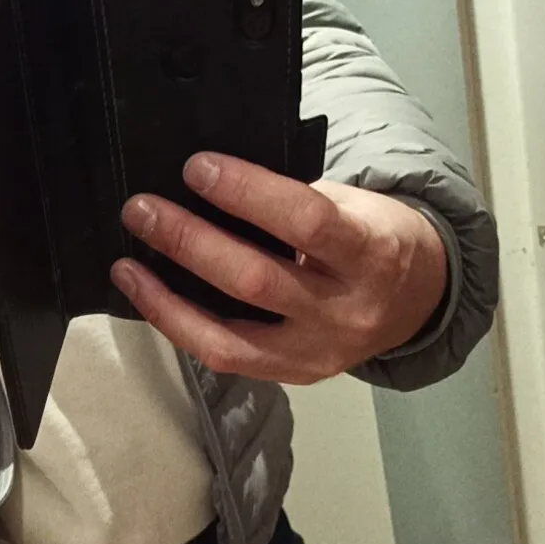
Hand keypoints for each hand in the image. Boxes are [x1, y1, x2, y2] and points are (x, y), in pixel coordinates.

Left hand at [111, 153, 447, 383]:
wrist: (417, 301)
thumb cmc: (374, 238)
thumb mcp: (354, 207)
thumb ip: (293, 203)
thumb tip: (206, 188)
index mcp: (371, 253)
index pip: (306, 221)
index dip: (247, 193)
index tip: (196, 167)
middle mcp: (344, 311)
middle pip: (256, 280)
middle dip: (190, 242)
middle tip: (142, 210)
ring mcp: (316, 353)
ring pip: (229, 335)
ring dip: (167, 297)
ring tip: (126, 264)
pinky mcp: (292, 376)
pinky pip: (224, 357)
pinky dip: (179, 326)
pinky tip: (148, 297)